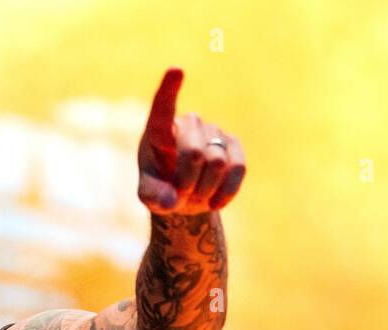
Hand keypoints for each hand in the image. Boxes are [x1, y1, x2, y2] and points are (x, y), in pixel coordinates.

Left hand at [137, 67, 245, 215]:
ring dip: (205, 189)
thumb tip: (171, 200)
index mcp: (160, 130)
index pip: (163, 108)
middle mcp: (188, 124)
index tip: (175, 70)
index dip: (169, 90)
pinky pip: (238, 168)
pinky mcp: (234, 144)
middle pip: (194, 153)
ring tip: (195, 195)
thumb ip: (154, 197)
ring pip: (217, 164)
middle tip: (181, 195)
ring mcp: (213, 131)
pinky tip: (215, 201)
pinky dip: (226, 191)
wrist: (186, 195)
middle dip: (188, 182)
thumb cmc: (162, 189)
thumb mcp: (150, 197)